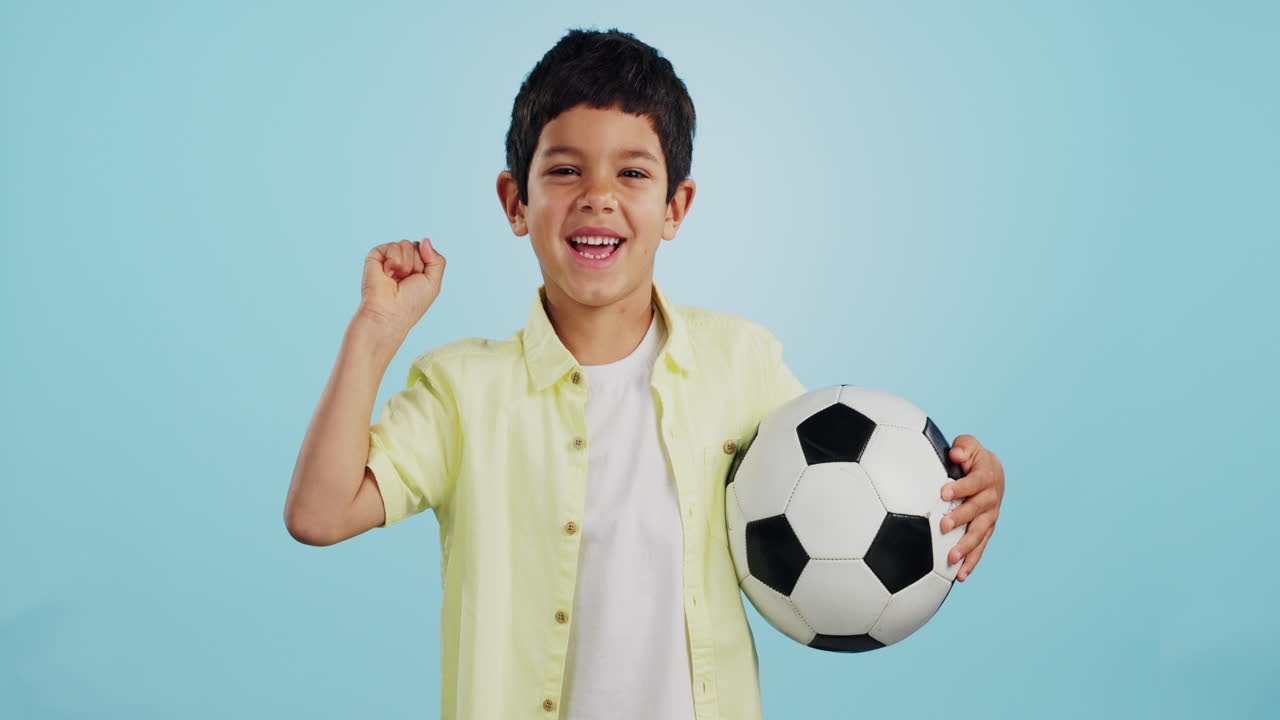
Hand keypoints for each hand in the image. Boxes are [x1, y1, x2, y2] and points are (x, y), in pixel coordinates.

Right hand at [357, 238, 446, 336]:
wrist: (390, 312)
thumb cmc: (411, 303)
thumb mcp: (433, 282)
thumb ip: (436, 259)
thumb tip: (425, 240)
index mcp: (415, 267)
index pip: (425, 250)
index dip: (426, 264)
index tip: (418, 281)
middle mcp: (401, 261)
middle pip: (416, 245)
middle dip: (416, 264)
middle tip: (406, 281)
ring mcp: (388, 258)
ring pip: (406, 244)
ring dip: (406, 265)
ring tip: (396, 279)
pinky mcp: (376, 255)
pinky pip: (393, 246)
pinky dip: (395, 261)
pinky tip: (388, 274)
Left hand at [937, 434, 1003, 581]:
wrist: (993, 471)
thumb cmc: (973, 457)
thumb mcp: (969, 445)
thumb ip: (963, 447)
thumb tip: (955, 454)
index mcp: (985, 477)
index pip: (974, 482)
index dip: (960, 487)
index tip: (943, 492)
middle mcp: (990, 499)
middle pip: (977, 510)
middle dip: (961, 518)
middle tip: (944, 526)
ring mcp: (990, 517)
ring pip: (979, 533)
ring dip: (967, 546)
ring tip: (952, 559)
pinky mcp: (986, 530)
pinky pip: (980, 547)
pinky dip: (972, 561)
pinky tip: (960, 575)